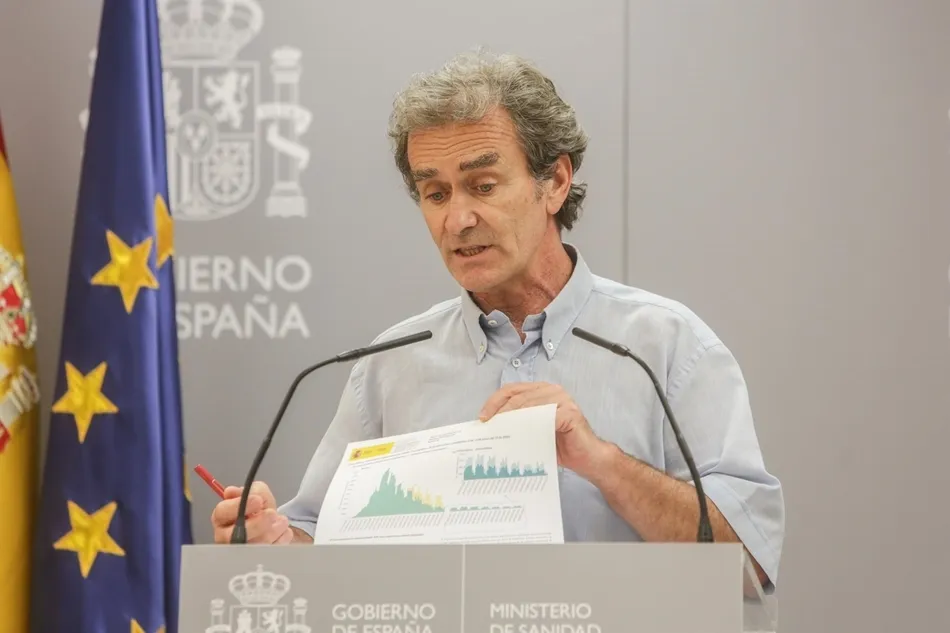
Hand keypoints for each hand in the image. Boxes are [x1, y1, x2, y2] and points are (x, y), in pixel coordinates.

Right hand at [210, 481, 293, 544]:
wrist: (273, 525)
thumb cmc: (260, 510)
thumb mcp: (258, 494)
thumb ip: (252, 491)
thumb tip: (239, 493)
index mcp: (222, 517)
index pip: (222, 512)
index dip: (238, 506)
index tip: (257, 500)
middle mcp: (226, 536)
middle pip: (234, 535)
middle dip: (257, 523)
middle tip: (271, 514)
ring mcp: (240, 552)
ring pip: (255, 545)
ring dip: (273, 530)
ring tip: (281, 521)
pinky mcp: (256, 561)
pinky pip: (270, 552)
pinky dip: (281, 539)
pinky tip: (282, 532)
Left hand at [479, 382, 612, 479]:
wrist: (587, 458)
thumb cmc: (559, 445)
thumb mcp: (532, 431)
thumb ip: (517, 423)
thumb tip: (489, 426)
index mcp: (542, 391)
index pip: (512, 390)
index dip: (494, 402)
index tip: (482, 418)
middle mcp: (552, 390)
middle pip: (518, 396)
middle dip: (500, 412)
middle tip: (488, 427)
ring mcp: (563, 400)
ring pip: (529, 405)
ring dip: (512, 419)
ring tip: (500, 433)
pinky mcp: (570, 413)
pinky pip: (545, 417)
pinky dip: (530, 427)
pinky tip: (520, 438)